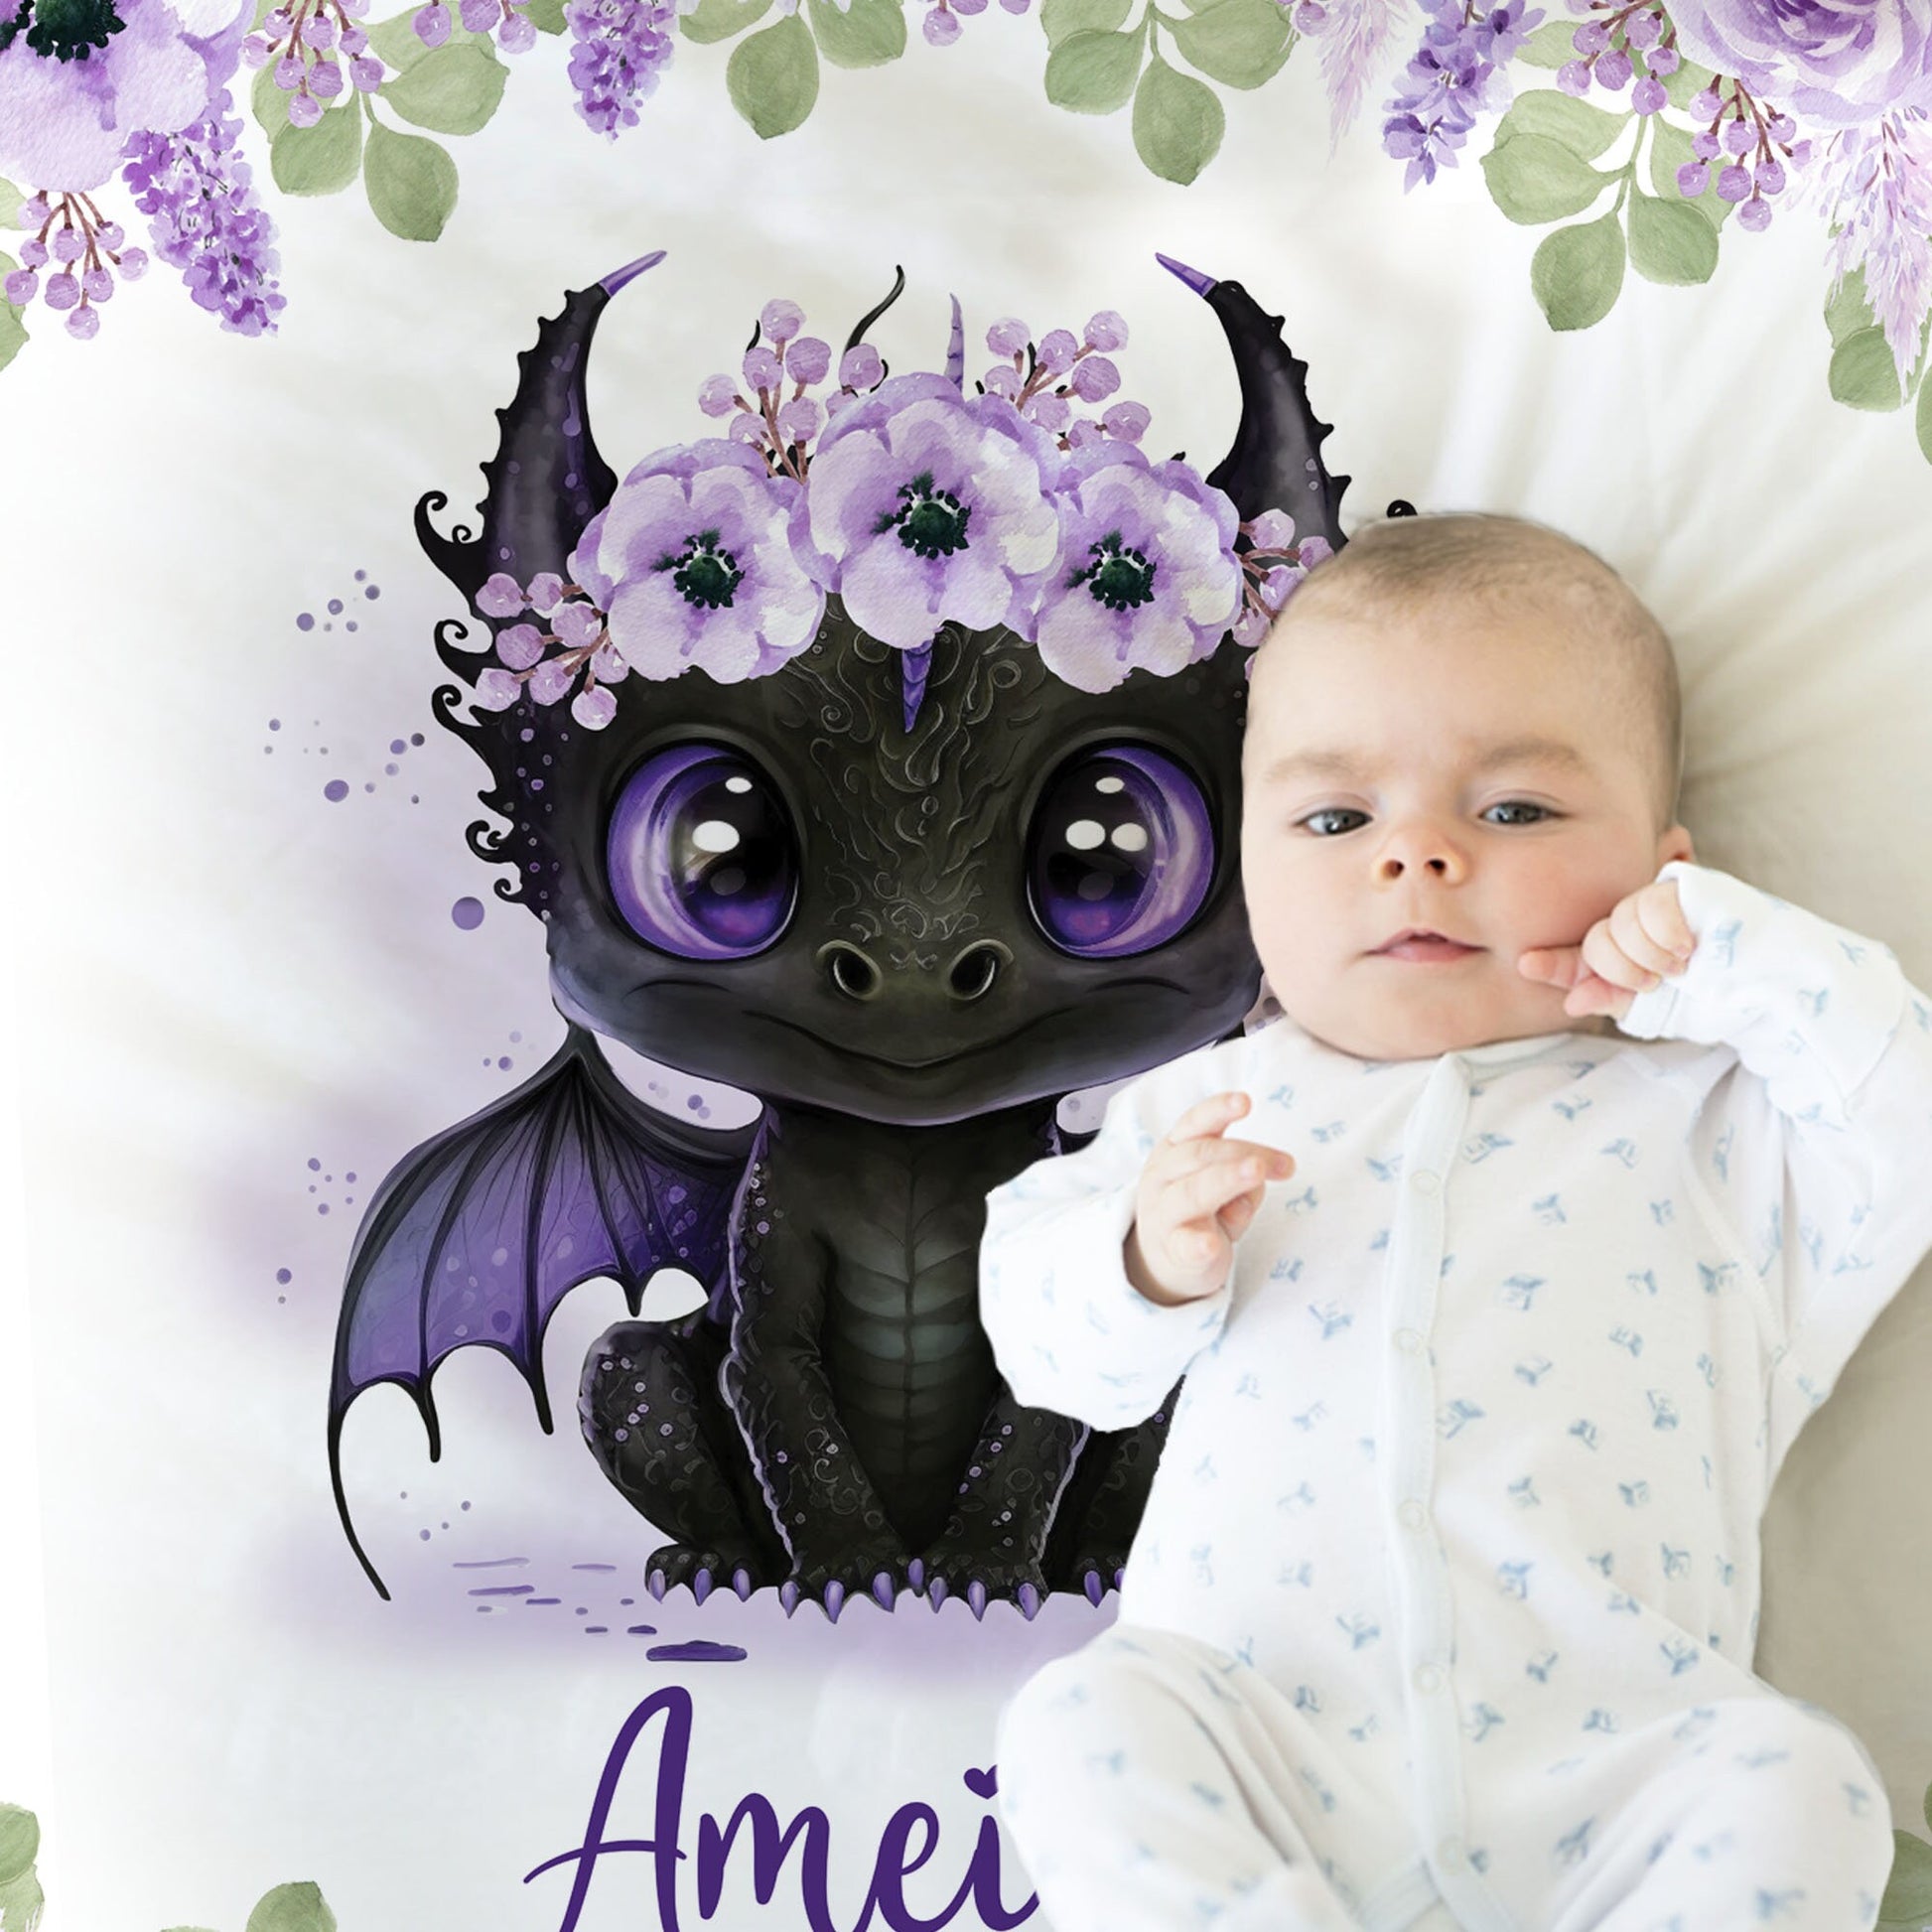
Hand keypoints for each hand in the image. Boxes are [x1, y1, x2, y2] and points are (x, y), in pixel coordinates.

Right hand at [1126, 1091, 1294, 1306]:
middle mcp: (1162, 1176)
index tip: (1246, 1101)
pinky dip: (1199, 1243)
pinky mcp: (1172, 1251)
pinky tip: (1212, 1244)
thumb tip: (1257, 1179)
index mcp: (1173, 1150)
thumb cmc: (1200, 1209)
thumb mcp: (1220, 1183)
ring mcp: (1164, 1214)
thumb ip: (1240, 1176)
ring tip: (1256, 1174)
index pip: (1194, 1123)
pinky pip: (1184, 1245)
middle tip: (1284, 1163)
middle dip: (1244, 1153)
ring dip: (1226, 1180)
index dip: (1218, 1109)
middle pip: (1201, 1155)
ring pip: (1192, 1193)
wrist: (1166, 1259)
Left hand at [1517, 878, 1696, 1020]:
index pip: (1577, 958)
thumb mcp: (1653, 1007)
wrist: (1763, 985)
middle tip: (1651, 983)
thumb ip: (1612, 999)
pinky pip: (1654, 904)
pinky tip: (1688, 947)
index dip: (1552, 963)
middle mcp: (1633, 928)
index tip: (1527, 964)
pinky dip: (1667, 933)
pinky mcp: (1684, 886)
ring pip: (1621, 921)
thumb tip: (1572, 1003)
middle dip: (1619, 969)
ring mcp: (1657, 902)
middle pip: (1596, 941)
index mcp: (1621, 958)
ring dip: (1648, 954)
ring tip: (1679, 968)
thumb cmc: (1710, 996)